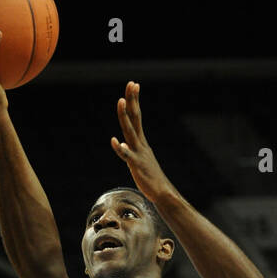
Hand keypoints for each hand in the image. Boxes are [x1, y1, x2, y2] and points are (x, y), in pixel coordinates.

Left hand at [111, 81, 169, 201]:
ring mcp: (138, 154)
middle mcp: (140, 144)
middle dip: (132, 101)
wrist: (162, 193)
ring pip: (130, 131)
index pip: (137, 118)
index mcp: (142, 143)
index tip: (134, 85)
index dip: (135, 101)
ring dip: (125, 116)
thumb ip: (132, 152)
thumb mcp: (141, 162)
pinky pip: (126, 156)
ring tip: (121, 101)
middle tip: (131, 83)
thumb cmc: (152, 180)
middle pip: (135, 118)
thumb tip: (123, 144)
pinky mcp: (136, 166)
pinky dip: (120, 149)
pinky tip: (114, 141)